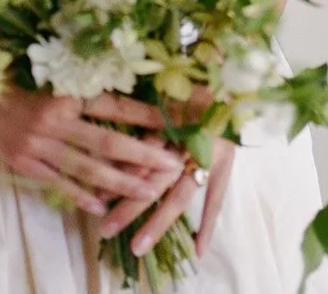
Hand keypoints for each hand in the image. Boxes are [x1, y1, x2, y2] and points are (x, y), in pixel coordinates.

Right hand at [0, 88, 183, 215]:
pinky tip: (102, 207)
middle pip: (106, 141)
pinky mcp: (24, 162)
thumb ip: (79, 91)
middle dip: (142, 154)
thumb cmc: (12, 81)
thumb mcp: (48, 79)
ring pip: (86, 167)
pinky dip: (81, 195)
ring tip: (147, 191)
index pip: (113, 105)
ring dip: (119, 182)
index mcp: (64, 92)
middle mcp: (54, 118)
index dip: (144, 114)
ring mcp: (38, 143)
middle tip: (171, 164)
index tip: (173, 120)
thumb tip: (121, 101)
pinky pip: (58, 182)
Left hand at [100, 85, 235, 259]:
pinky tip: (199, 250)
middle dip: (129, 206)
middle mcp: (189, 140)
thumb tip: (103, 142)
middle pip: (155, 180)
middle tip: (105, 229)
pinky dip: (208, 224)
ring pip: (180, 195)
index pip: (141, 153)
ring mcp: (210, 154)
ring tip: (137, 247)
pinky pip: (216, 197)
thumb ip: (136, 115)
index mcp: (170, 119)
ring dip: (158, 222)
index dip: (119, 175)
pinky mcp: (226, 162)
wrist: (230, 77)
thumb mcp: (159, 93)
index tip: (97, 196)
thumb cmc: (187, 81)